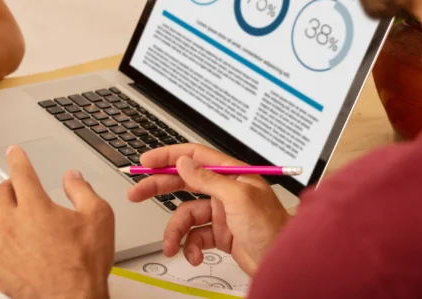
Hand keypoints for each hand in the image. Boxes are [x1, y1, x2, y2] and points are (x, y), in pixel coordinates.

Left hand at [0, 146, 113, 298]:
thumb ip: (82, 191)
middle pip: (0, 194)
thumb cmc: (84, 265)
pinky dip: (0, 241)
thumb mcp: (98, 217)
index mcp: (35, 207)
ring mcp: (1, 247)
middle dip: (10, 186)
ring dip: (0, 213)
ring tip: (14, 217)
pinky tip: (14, 246)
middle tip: (20, 190)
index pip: (21, 173)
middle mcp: (13, 224)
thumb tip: (72, 177)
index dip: (17, 158)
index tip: (14, 152)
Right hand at [127, 144, 289, 275]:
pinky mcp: (221, 234)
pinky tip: (194, 254)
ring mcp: (222, 213)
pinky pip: (196, 236)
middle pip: (184, 182)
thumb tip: (183, 163)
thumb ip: (208, 179)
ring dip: (176, 231)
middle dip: (159, 188)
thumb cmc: (273, 229)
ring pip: (186, 215)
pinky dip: (191, 246)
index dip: (168, 156)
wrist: (284, 264)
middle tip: (137, 193)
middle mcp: (225, 190)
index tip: (147, 160)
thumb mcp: (238, 198)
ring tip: (171, 245)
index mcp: (231, 174)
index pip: (194, 157)